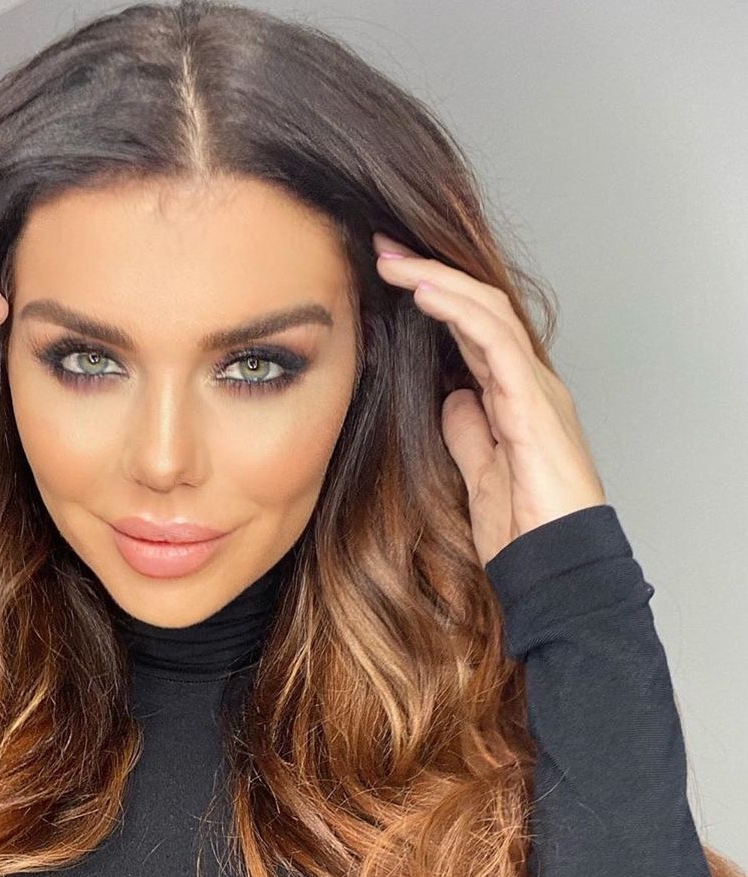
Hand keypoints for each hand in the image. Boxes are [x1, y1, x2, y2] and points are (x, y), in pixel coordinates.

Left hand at [372, 231, 606, 567]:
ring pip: (487, 311)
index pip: (471, 327)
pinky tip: (424, 292)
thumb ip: (468, 431)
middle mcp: (528, 381)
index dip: (432, 297)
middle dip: (429, 273)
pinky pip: (496, 343)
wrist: (555, 564)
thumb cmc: (523, 526)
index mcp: (514, 394)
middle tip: (383, 249)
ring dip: (437, 280)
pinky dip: (460, 311)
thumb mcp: (479, 470)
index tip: (387, 277)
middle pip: (478, 307)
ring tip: (393, 260)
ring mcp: (535, 387)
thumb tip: (452, 399)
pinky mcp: (534, 403)